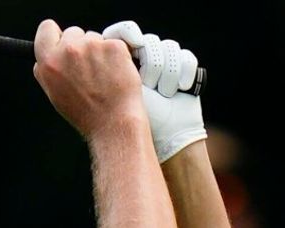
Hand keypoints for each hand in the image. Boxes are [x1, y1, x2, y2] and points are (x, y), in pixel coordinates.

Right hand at [33, 19, 146, 140]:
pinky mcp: (113, 46)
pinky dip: (116, 55)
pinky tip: (115, 73)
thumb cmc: (86, 114)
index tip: (62, 41)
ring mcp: (92, 46)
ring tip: (103, 75)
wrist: (113, 122)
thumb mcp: (54, 95)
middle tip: (88, 69)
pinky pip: (114, 42)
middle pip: (73, 32)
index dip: (55, 35)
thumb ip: (47, 72)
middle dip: (80, 46)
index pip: (46, 28)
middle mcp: (68, 51)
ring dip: (99, 51)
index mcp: (49, 63)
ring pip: (95, 37)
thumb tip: (46, 59)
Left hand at [102, 21, 206, 162]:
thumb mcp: (113, 92)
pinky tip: (178, 90)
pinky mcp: (185, 68)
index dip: (128, 35)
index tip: (132, 45)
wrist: (163, 138)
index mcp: (123, 62)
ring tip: (164, 94)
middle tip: (149, 87)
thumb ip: (105, 69)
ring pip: (168, 48)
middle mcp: (144, 59)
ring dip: (167, 75)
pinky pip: (186, 58)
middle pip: (149, 42)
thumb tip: (99, 48)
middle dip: (151, 66)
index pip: (125, 33)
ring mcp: (165, 63)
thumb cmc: (132, 119)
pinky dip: (183, 74)